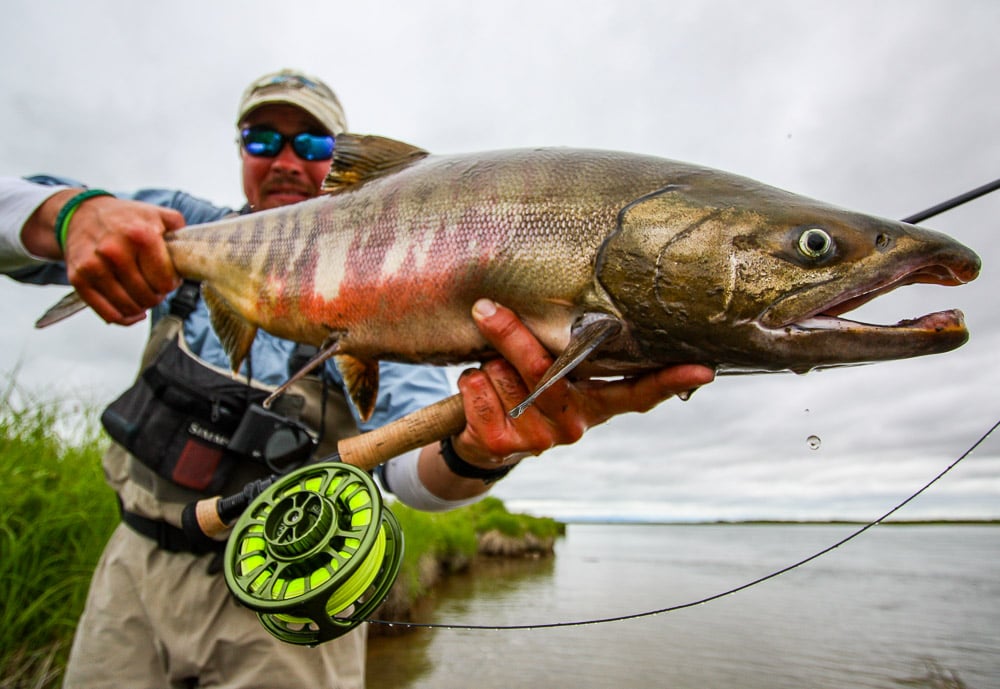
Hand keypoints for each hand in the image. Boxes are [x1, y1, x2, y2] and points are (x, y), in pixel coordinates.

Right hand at [56, 193, 184, 324]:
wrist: (81, 213)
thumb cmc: (123, 218)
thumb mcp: (157, 214)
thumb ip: (180, 230)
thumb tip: (196, 250)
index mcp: (140, 235)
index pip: (165, 281)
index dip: (171, 283)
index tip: (169, 278)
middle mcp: (115, 252)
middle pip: (148, 296)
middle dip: (157, 295)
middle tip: (155, 286)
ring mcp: (94, 266)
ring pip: (129, 307)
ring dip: (141, 306)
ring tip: (143, 294)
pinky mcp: (78, 279)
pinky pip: (108, 313)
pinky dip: (124, 317)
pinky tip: (131, 309)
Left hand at [451, 299, 715, 466]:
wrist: (485, 443)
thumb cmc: (525, 388)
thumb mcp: (549, 369)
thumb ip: (560, 346)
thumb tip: (558, 299)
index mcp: (596, 401)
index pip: (640, 392)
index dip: (669, 379)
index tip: (702, 367)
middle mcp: (576, 423)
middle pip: (547, 369)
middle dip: (513, 335)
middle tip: (486, 307)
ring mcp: (541, 439)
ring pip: (502, 374)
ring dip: (488, 364)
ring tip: (496, 374)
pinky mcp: (503, 446)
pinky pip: (477, 390)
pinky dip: (469, 382)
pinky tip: (481, 394)